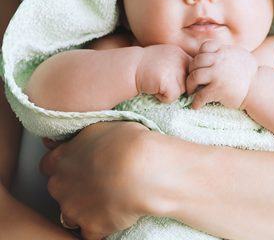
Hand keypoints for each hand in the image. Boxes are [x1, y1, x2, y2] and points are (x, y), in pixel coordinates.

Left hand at [40, 122, 168, 239]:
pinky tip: (117, 213)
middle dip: (75, 186)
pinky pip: (92, 231)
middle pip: (59, 189)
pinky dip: (102, 225)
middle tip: (99, 178)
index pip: (49, 164)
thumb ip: (85, 138)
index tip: (80, 162)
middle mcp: (60, 185)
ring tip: (110, 197)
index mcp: (61, 157)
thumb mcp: (102, 127)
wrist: (142, 170)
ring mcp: (73, 209)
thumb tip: (84, 141)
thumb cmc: (127, 143)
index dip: (66, 163)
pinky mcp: (90, 227)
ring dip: (86, 207)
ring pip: (72, 213)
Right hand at [136, 44, 191, 102]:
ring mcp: (176, 70)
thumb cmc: (144, 65)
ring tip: (156, 83)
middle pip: (189, 82)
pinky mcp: (169, 83)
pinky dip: (162, 98)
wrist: (128, 68)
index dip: (183, 78)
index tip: (168, 78)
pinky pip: (172, 97)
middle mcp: (181, 59)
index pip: (193, 71)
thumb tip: (193, 81)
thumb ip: (179, 64)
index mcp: (180, 52)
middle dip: (177, 85)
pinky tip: (153, 89)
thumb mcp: (165, 57)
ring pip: (182, 91)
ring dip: (169, 91)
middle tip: (161, 80)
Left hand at [186, 40, 257, 109]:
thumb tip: (215, 51)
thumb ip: (226, 52)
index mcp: (224, 51)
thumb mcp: (239, 54)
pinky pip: (200, 95)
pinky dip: (196, 102)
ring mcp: (217, 75)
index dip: (200, 55)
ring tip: (192, 91)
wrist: (259, 88)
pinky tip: (196, 105)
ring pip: (194, 77)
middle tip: (192, 79)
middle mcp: (219, 60)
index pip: (205, 47)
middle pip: (196, 62)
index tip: (201, 64)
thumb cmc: (250, 73)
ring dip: (190, 85)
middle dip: (192, 71)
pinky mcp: (217, 90)